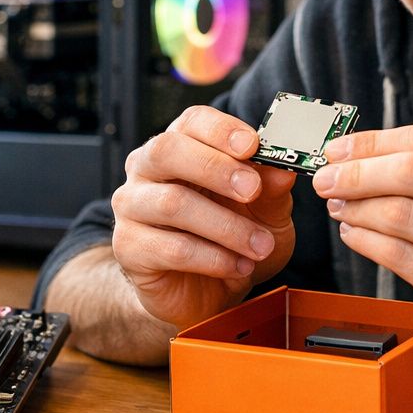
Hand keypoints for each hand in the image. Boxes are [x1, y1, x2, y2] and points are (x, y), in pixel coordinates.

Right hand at [111, 105, 296, 329]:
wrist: (208, 291)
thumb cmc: (233, 238)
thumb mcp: (266, 211)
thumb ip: (272, 188)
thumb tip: (284, 168)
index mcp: (182, 145)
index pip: (192, 121)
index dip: (221, 129)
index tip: (252, 146)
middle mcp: (147, 169)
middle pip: (167, 150)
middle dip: (215, 168)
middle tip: (252, 190)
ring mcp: (132, 206)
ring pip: (172, 203)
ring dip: (226, 226)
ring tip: (260, 246)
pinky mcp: (129, 247)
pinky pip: (171, 248)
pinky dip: (213, 258)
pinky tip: (239, 267)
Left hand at [311, 125, 412, 372]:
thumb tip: (381, 156)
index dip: (373, 141)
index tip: (340, 146)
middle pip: (407, 171)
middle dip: (354, 171)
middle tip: (325, 176)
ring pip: (397, 214)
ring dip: (354, 207)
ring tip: (338, 206)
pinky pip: (397, 257)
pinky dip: (365, 241)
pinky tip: (356, 234)